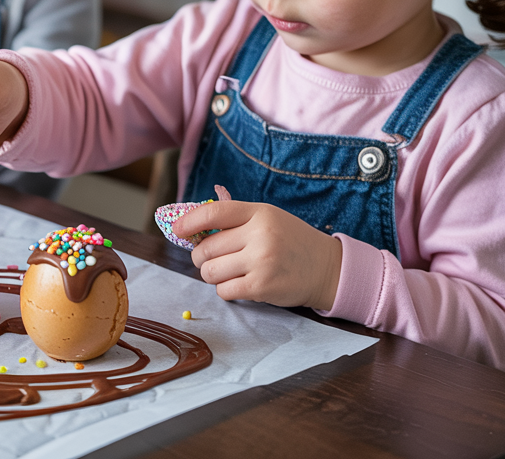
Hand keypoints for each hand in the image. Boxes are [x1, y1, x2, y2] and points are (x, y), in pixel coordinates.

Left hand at [172, 200, 342, 310]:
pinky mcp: (262, 287)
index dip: (189, 221)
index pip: (213, 212)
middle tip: (213, 258)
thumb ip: (235, 220)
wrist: (327, 268)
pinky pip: (224, 290)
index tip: (177, 229)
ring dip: (212, 274)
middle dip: (201, 256)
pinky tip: (241, 283)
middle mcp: (259, 235)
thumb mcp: (267, 218)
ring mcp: (261, 262)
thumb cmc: (290, 241)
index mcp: (259, 213)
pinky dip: (226, 289)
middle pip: (206, 248)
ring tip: (229, 271)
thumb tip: (192, 229)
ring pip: (210, 271)